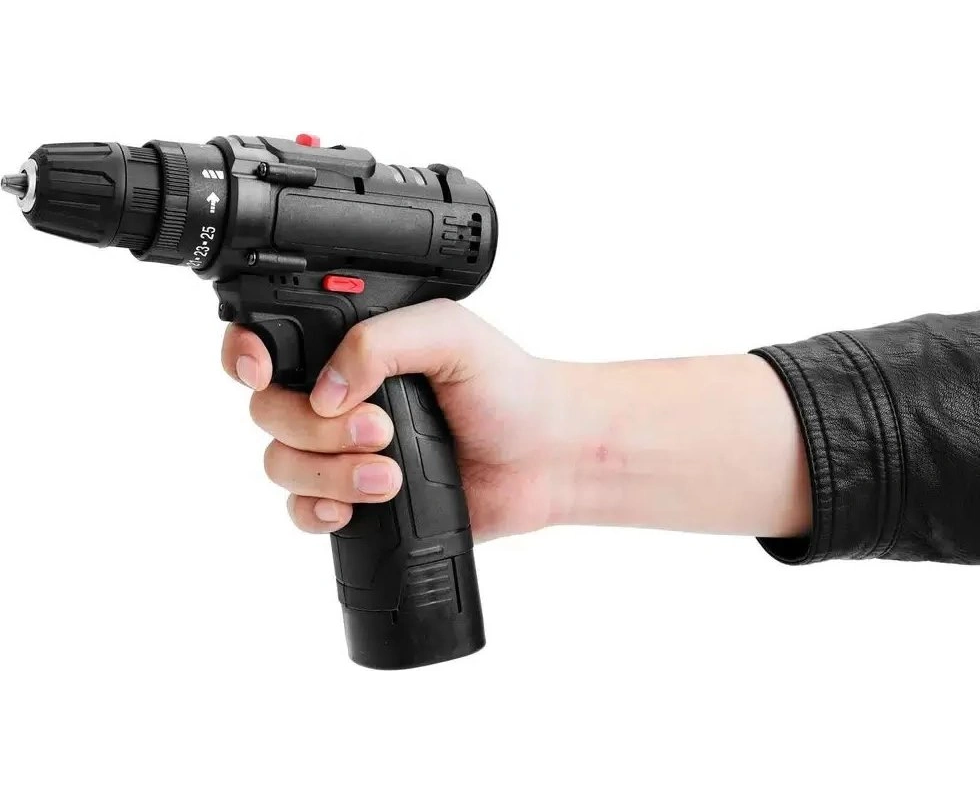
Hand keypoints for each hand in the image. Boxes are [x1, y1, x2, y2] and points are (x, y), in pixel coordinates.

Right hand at [221, 300, 568, 540]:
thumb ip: (381, 342)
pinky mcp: (357, 499)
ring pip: (281, 463)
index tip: (261, 371)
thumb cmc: (508, 389)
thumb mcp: (450, 336)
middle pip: (268, 412)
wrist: (543, 458)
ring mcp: (343, 450)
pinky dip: (316, 510)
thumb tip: (326, 391)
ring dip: (328, 472)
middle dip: (314, 428)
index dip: (247, 356)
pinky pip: (302, 510)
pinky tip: (350, 509)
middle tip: (381, 430)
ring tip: (389, 474)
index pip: (270, 342)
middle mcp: (338, 397)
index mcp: (353, 347)